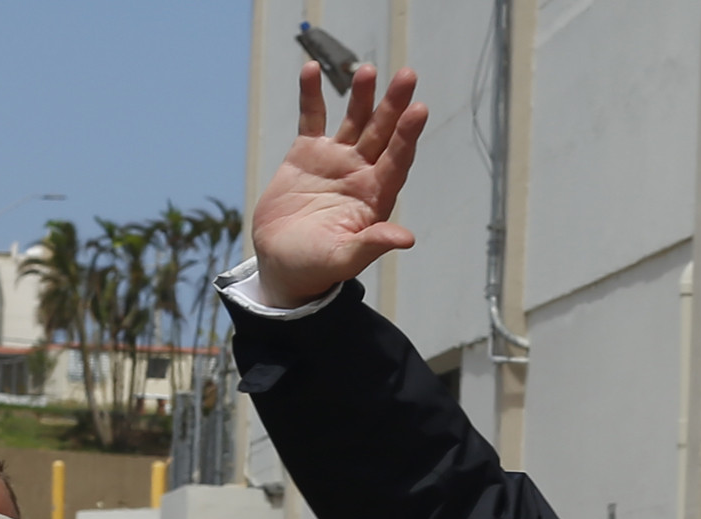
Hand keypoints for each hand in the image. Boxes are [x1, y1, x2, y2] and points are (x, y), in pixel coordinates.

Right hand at [249, 61, 430, 306]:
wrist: (282, 263)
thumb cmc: (317, 267)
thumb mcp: (344, 258)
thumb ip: (372, 244)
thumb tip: (407, 239)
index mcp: (375, 197)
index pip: (397, 159)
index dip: (408, 136)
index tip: (419, 110)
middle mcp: (361, 173)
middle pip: (382, 133)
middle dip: (394, 105)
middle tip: (408, 75)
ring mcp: (335, 161)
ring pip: (353, 120)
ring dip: (361, 95)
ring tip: (367, 69)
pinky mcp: (306, 154)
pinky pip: (312, 117)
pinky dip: (311, 95)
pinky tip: (311, 69)